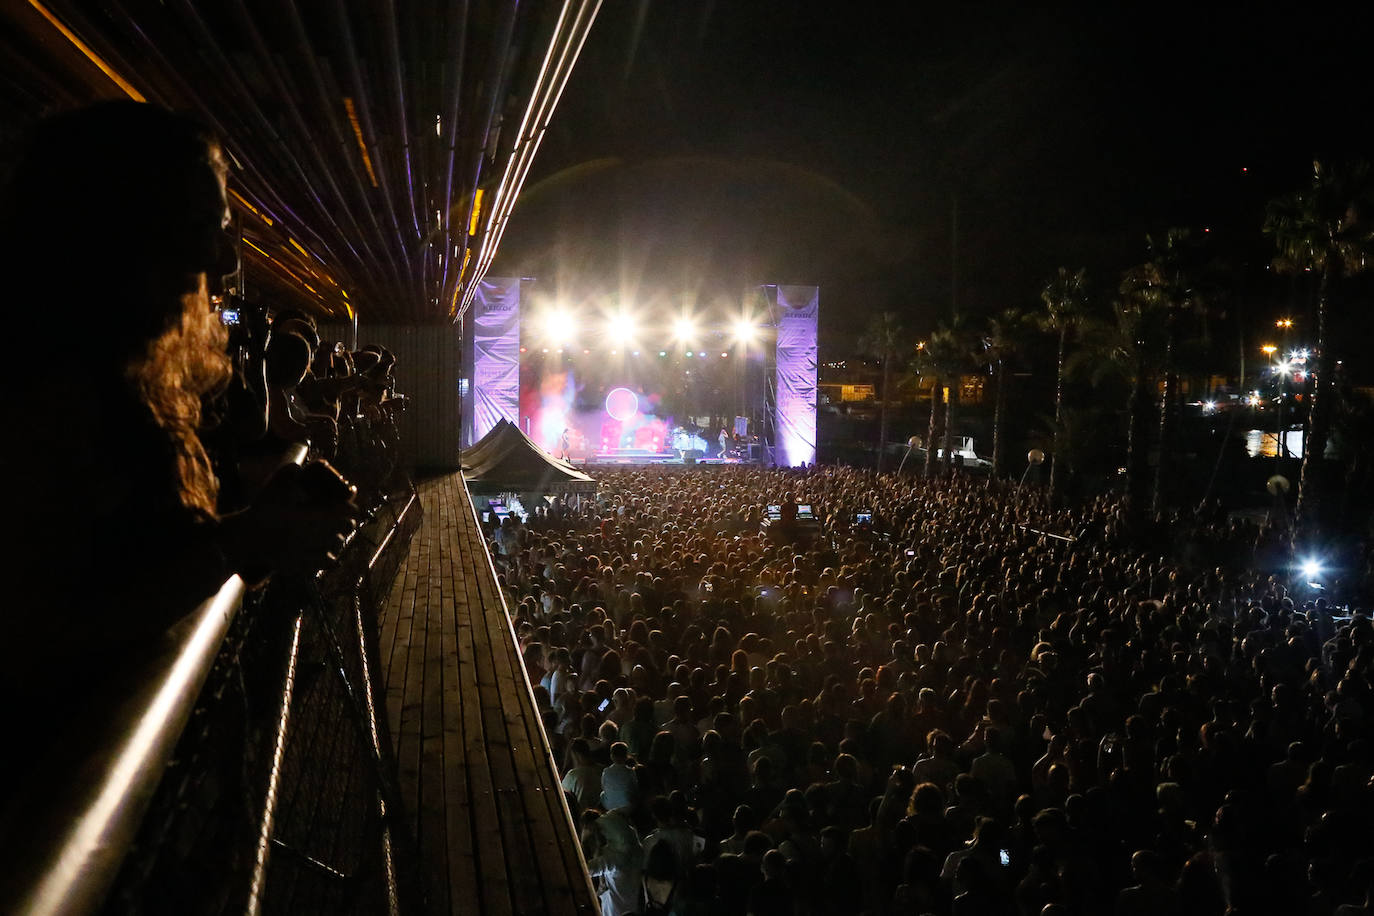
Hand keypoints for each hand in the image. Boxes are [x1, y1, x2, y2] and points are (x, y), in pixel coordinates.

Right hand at [219, 460, 358, 580]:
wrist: (246, 538)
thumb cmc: (263, 511)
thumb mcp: (275, 485)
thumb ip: (290, 472)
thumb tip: (299, 467)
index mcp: (320, 517)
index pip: (349, 512)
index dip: (348, 508)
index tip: (345, 505)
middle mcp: (321, 537)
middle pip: (346, 530)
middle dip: (344, 524)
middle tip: (338, 520)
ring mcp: (313, 554)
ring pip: (337, 549)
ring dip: (335, 542)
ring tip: (330, 537)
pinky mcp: (304, 567)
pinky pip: (324, 564)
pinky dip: (325, 559)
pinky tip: (322, 554)